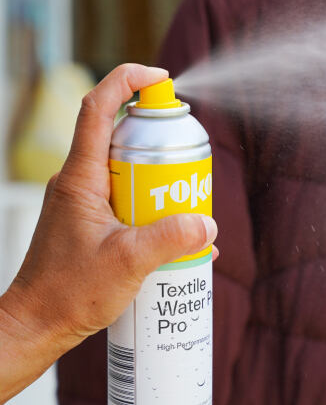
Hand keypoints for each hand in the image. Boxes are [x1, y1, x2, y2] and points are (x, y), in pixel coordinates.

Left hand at [0, 64, 217, 404]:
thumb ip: (172, 239)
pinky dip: (156, 210)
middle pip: (124, 138)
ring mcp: (87, 203)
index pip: (99, 108)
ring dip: (163, 184)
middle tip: (191, 166)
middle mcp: (81, 182)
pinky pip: (130, 200)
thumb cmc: (69, 293)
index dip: (129, 82)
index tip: (163, 80)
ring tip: (189, 210)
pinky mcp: (95, 223)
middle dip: (162, 145)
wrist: (38, 324)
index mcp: (81, 177)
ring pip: (131, 172)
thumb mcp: (129, 262)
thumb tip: (208, 223)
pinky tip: (179, 240)